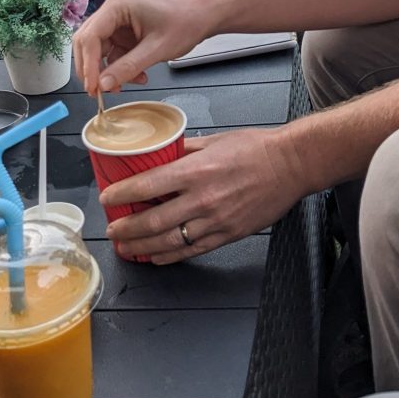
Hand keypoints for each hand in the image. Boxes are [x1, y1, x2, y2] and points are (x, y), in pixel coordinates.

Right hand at [73, 0, 216, 93]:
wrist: (203, 16)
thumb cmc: (185, 21)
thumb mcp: (156, 49)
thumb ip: (128, 67)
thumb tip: (103, 84)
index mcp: (117, 6)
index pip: (90, 37)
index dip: (88, 64)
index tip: (93, 87)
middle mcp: (113, 11)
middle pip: (88, 43)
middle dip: (93, 69)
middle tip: (99, 92)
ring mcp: (118, 22)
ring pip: (99, 51)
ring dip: (110, 71)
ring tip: (126, 84)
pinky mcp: (125, 33)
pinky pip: (113, 54)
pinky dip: (121, 68)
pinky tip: (138, 75)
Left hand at [100, 127, 307, 262]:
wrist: (290, 165)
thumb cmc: (256, 149)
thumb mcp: (214, 140)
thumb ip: (184, 150)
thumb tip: (161, 154)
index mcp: (195, 171)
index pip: (147, 185)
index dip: (122, 193)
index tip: (107, 197)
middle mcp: (202, 199)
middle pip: (153, 221)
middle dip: (126, 228)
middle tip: (111, 229)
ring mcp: (215, 220)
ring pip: (169, 241)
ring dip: (143, 247)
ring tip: (126, 248)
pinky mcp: (228, 234)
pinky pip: (193, 250)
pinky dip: (170, 256)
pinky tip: (156, 257)